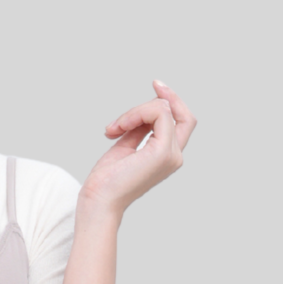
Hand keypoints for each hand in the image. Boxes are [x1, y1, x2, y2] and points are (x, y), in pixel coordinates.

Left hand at [81, 80, 196, 215]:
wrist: (99, 200)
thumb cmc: (107, 179)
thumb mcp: (124, 146)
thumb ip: (137, 130)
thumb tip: (140, 114)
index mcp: (167, 155)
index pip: (182, 122)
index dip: (174, 101)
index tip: (157, 85)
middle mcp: (174, 156)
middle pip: (183, 114)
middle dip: (167, 96)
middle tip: (154, 83)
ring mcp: (171, 155)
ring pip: (164, 110)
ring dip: (136, 111)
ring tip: (113, 128)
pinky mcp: (162, 152)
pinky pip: (159, 114)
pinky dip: (136, 113)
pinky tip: (118, 127)